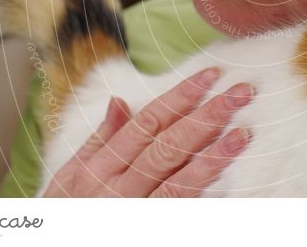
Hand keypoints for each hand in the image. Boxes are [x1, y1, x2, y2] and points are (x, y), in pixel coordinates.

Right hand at [42, 68, 253, 196]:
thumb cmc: (62, 217)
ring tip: (243, 133)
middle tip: (241, 94)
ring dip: (214, 155)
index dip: (181, 97)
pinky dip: (203, 194)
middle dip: (207, 116)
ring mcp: (134, 216)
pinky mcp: (151, 234)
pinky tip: (227, 177)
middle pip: (169, 145)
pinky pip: (180, 212)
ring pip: (179, 180)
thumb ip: (99, 141)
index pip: (148, 123)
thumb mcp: (68, 179)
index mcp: (98, 167)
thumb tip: (121, 101)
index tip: (210, 76)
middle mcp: (116, 189)